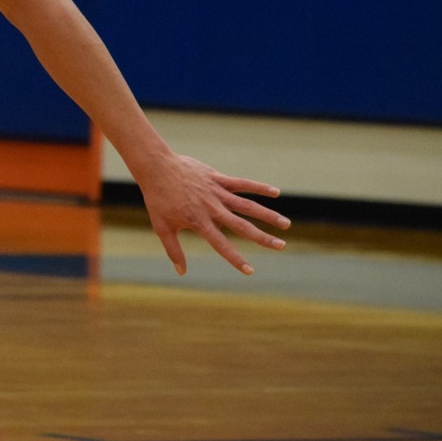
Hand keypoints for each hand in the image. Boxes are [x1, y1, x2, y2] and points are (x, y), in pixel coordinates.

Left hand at [135, 154, 288, 275]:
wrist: (156, 167)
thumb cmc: (158, 199)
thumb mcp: (162, 227)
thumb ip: (174, 250)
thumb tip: (181, 272)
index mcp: (199, 222)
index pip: (221, 245)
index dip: (235, 259)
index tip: (250, 271)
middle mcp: (212, 208)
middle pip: (242, 226)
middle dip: (262, 238)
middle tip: (281, 246)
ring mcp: (216, 192)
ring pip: (247, 205)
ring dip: (267, 215)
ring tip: (285, 224)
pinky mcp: (217, 179)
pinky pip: (242, 183)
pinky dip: (259, 187)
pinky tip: (276, 192)